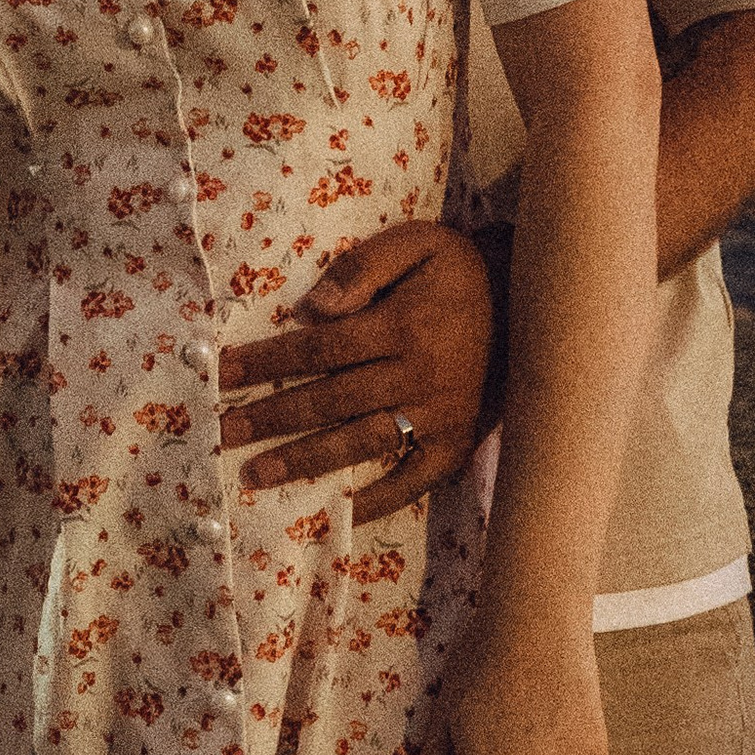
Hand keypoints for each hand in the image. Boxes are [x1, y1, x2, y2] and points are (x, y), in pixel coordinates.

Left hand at [215, 218, 496, 521]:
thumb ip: (363, 267)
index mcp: (402, 325)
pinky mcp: (457, 443)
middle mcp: (417, 376)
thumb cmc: (460, 269)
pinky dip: (378, 499)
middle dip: (270, 416)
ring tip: (257, 475)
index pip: (319, 347)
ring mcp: (438, 416)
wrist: (532, 300)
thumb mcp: (417, 243)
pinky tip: (340, 510)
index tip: (223, 372)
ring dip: (305, 460)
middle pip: (329, 400)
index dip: (268, 360)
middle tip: (221, 433)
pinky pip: (413, 480)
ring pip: (360, 443)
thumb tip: (313, 308)